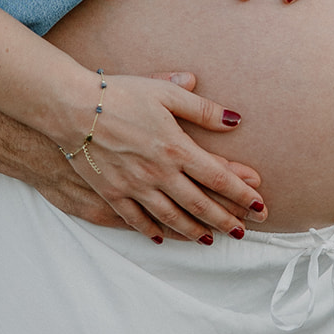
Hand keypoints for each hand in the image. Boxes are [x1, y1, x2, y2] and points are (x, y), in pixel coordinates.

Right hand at [65, 74, 263, 243]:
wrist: (73, 108)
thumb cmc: (119, 94)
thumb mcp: (164, 92)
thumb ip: (201, 109)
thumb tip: (235, 120)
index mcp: (176, 148)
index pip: (218, 177)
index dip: (242, 193)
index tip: (260, 205)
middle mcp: (160, 173)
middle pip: (201, 204)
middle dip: (226, 219)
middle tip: (244, 231)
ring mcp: (136, 187)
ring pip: (172, 217)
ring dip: (195, 231)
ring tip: (211, 241)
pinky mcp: (113, 194)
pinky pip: (136, 220)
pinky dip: (152, 231)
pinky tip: (162, 238)